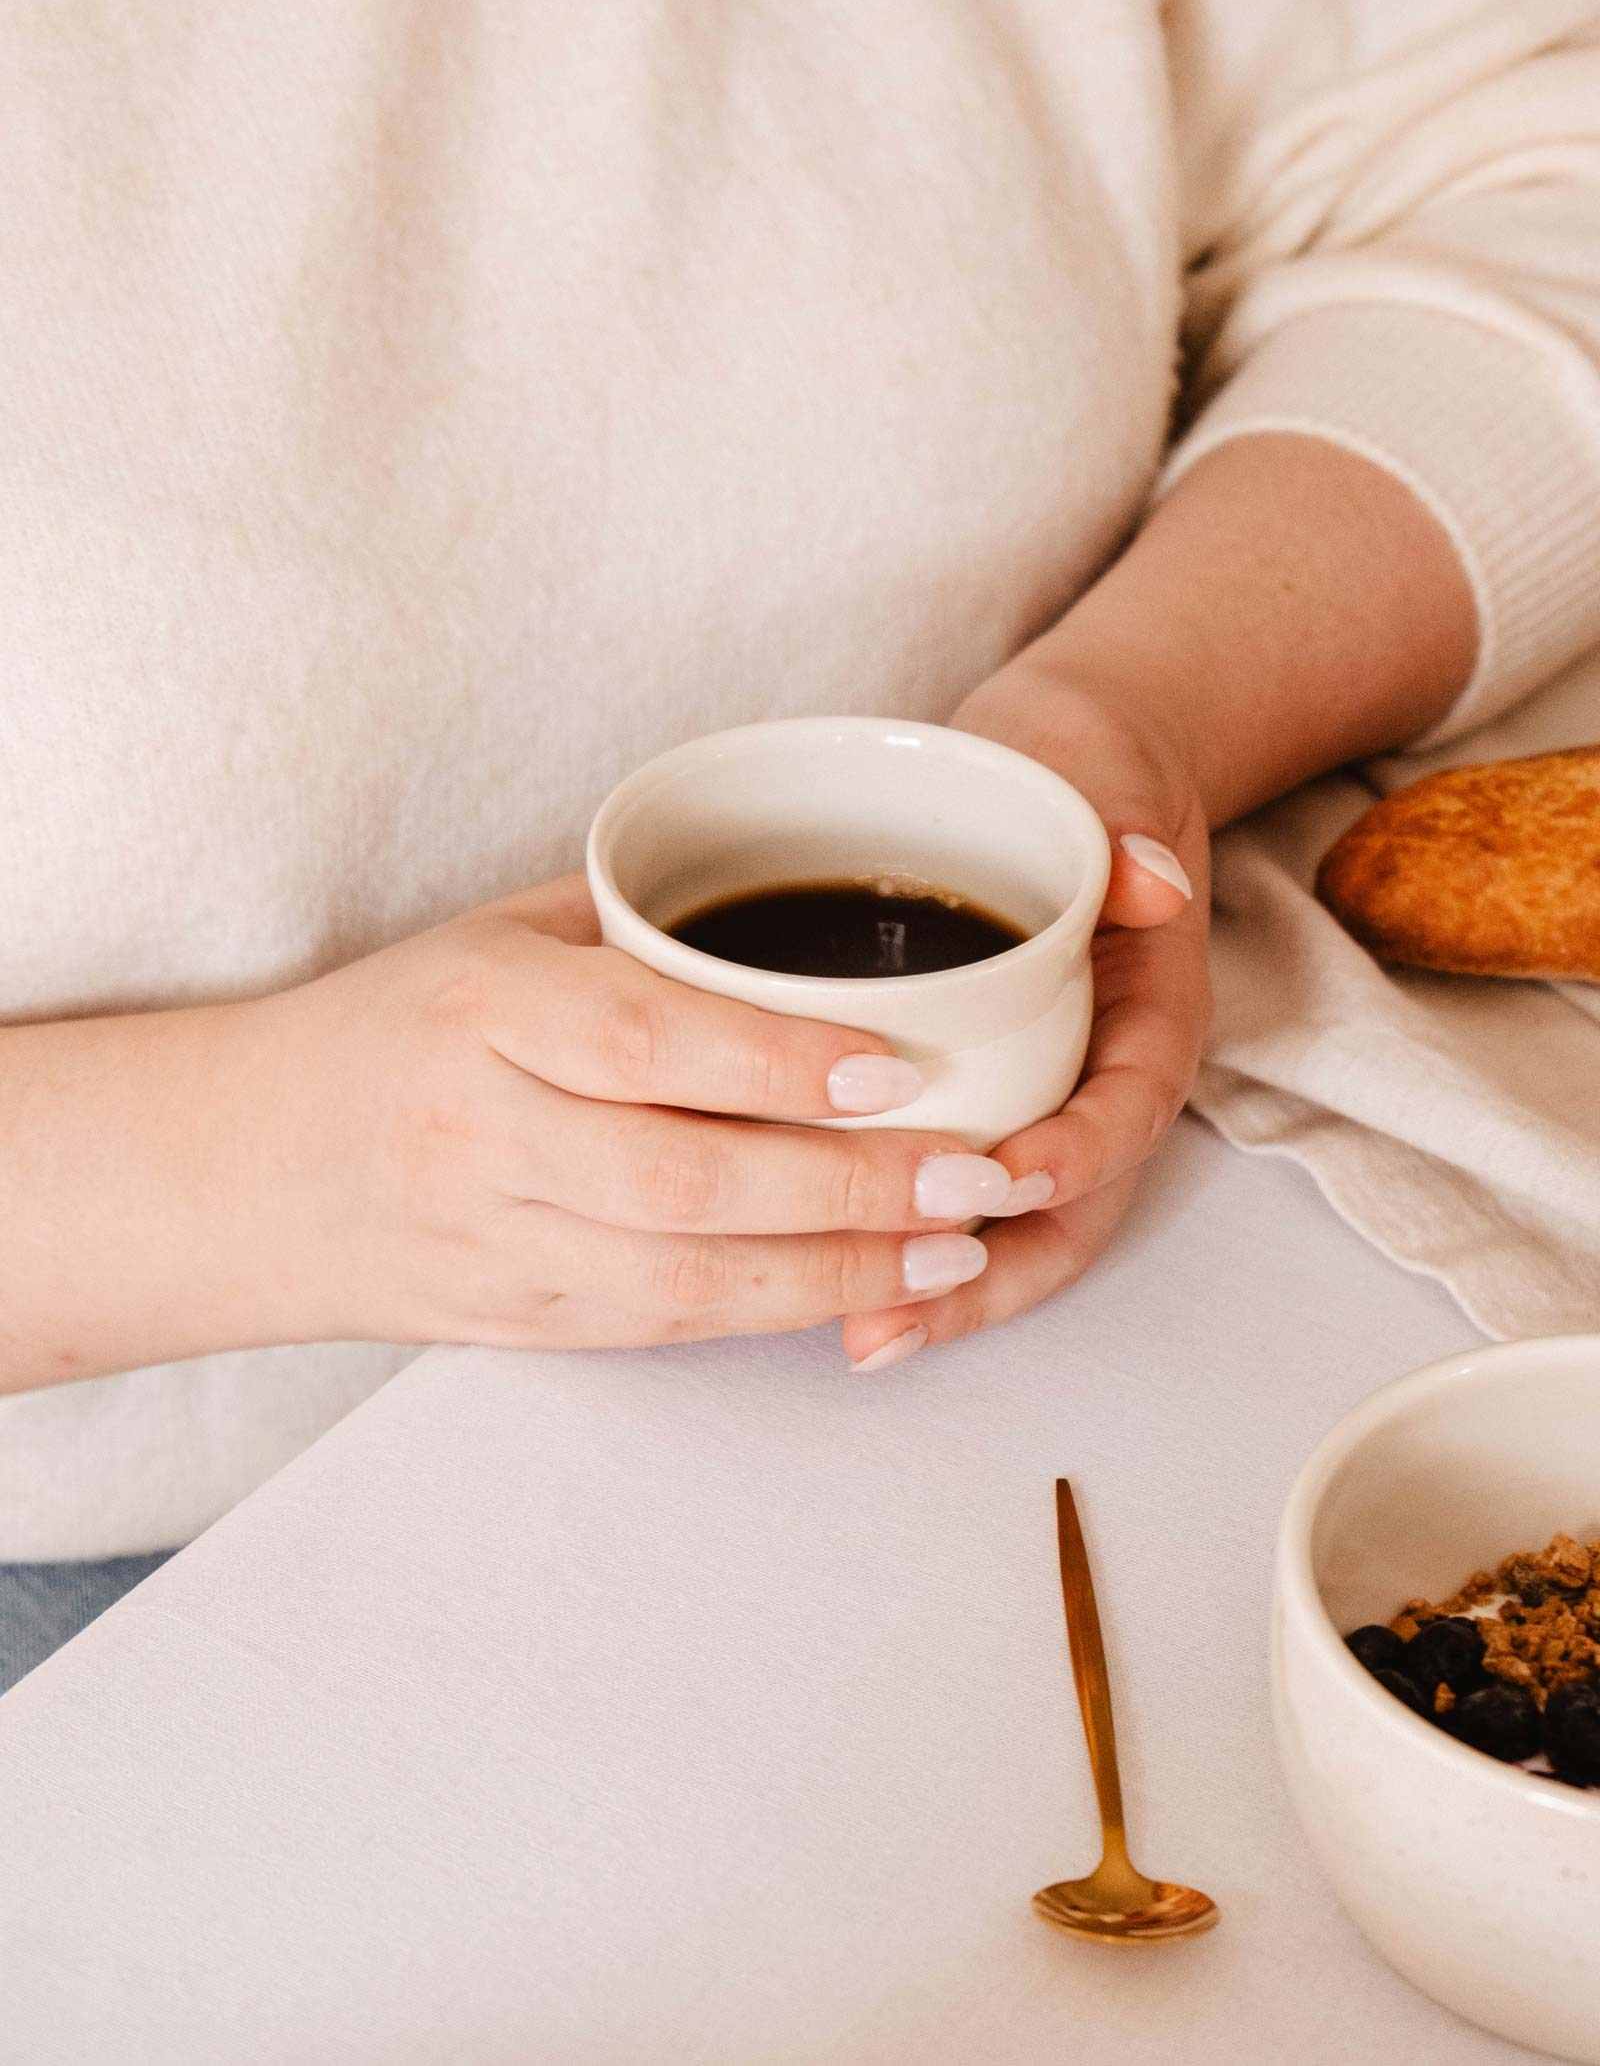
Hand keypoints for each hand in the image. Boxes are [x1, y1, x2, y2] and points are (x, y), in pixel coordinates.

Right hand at [230, 875, 1061, 1356]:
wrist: (239, 1171)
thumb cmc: (389, 1028)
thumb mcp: (490, 938)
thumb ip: (635, 930)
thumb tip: (809, 911)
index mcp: (476, 1014)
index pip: (645, 1043)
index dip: (779, 1064)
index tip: (902, 1065)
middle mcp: (480, 1138)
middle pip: (687, 1180)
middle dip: (851, 1188)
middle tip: (978, 1175)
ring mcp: (492, 1246)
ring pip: (685, 1280)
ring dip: (838, 1271)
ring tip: (954, 1248)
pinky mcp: (510, 1325)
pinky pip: (660, 1328)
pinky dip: (772, 1312)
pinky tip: (864, 1288)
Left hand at [838, 669, 1208, 1369]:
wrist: (1067, 772)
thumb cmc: (1079, 779)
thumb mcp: (1104, 777)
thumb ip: (1128, 828)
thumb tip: (1150, 879)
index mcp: (1147, 1016)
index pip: (1131, 1106)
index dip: (1078, 1154)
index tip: (1008, 1176)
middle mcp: (1098, 1081)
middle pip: (1066, 1213)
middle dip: (987, 1280)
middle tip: (890, 1326)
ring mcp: (1040, 1102)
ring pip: (1006, 1228)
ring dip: (936, 1292)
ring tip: (853, 1340)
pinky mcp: (977, 1105)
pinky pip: (947, 1194)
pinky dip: (894, 1242)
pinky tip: (816, 1276)